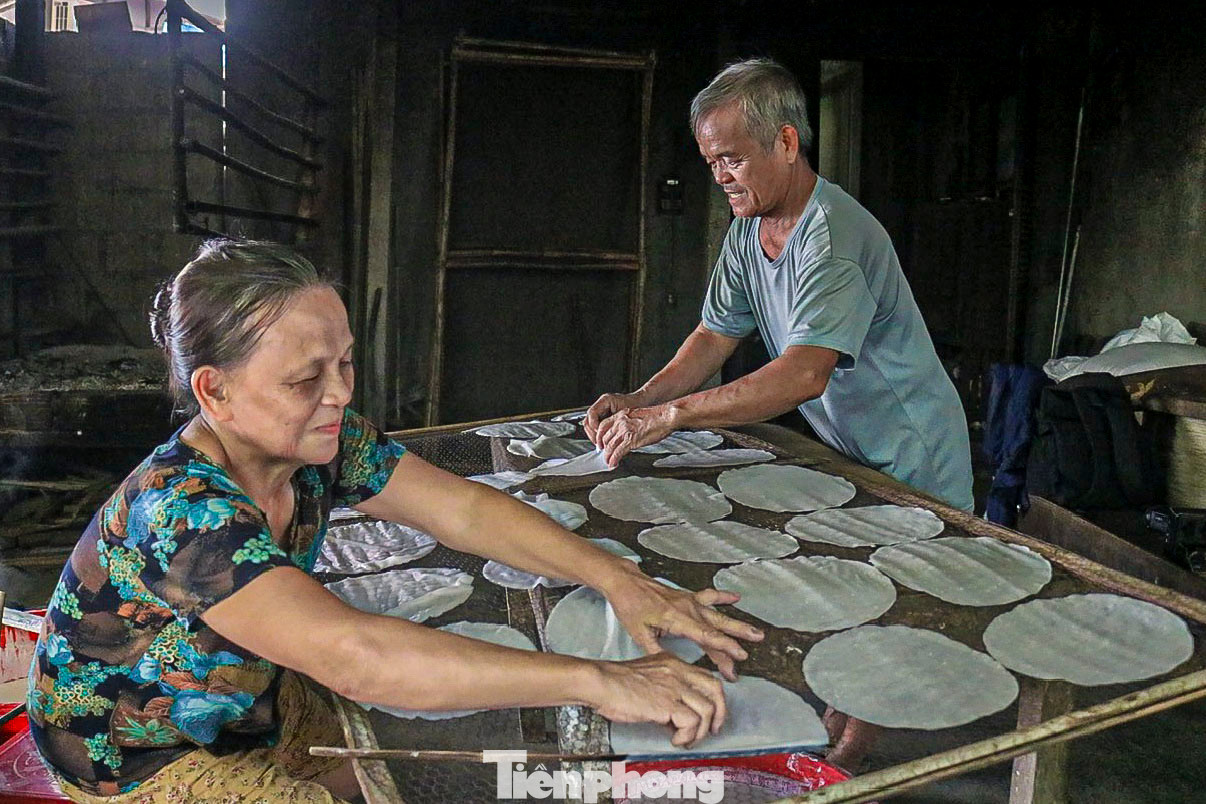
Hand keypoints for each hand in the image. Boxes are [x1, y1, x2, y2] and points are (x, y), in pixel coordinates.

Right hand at [584, 391, 645, 442]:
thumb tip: (606, 434)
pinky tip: (603, 441)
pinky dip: (598, 435)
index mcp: (605, 400)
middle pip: (588, 420)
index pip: (592, 413)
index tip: (600, 435)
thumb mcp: (627, 414)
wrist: (643, 402)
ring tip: (601, 444)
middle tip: (599, 443)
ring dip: (594, 436)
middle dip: (592, 433)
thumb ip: (616, 422)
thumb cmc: (637, 405)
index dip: (594, 425)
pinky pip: (596, 427)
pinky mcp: (604, 417)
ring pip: (590, 425)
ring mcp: (601, 411)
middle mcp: (601, 405)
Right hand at [587, 653, 726, 746]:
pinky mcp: (668, 703)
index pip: (706, 677)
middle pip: (716, 689)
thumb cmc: (614, 683)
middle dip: (720, 713)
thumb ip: (664, 689)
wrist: (600, 682)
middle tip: (713, 730)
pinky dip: (686, 736)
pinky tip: (674, 739)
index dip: (714, 698)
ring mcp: (674, 686)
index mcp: (672, 663)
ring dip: (700, 731)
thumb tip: (676, 716)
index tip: (711, 715)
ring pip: (707, 710)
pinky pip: (692, 723)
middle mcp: (678, 671)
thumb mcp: (646, 676)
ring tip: (686, 740)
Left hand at [593, 406, 675, 467]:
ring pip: (610, 446)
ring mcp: (624, 432)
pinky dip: (613, 459)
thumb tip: (627, 433)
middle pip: (605, 437)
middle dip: (603, 448)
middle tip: (605, 454)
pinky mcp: (630, 441)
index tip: (600, 443)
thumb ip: (629, 423)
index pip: (603, 426)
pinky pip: (618, 452)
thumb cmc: (656, 416)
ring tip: (608, 461)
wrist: (665, 416)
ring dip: (608, 456)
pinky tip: (613, 463)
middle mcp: (620, 423)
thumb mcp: (637, 416)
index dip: (599, 436)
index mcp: (621, 415)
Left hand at [601, 567, 762, 681]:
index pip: (707, 636)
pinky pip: (710, 596)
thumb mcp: (639, 634)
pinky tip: (736, 597)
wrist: (626, 582)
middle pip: (718, 627)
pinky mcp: (687, 596)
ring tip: (756, 632)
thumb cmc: (631, 606)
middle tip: (750, 652)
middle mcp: (687, 608)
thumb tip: (674, 667)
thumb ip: (658, 652)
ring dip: (737, 624)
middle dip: (736, 640)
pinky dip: (724, 597)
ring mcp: (689, 601)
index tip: (739, 657)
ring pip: (718, 614)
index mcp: (677, 619)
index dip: (725, 648)